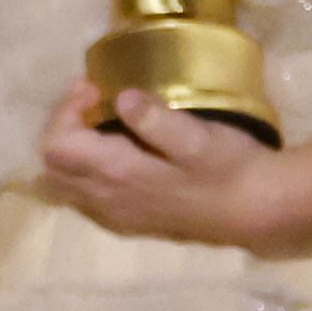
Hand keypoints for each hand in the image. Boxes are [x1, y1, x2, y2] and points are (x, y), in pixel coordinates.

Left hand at [34, 78, 293, 245]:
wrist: (258, 211)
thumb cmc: (231, 168)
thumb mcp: (199, 138)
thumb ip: (156, 120)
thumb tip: (121, 97)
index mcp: (118, 175)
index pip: (56, 147)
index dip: (64, 111)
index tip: (94, 88)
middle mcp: (108, 201)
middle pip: (53, 167)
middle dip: (63, 127)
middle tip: (93, 99)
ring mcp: (118, 216)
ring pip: (66, 186)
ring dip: (72, 150)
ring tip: (100, 122)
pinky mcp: (132, 222)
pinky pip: (87, 199)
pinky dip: (86, 172)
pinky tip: (115, 153)